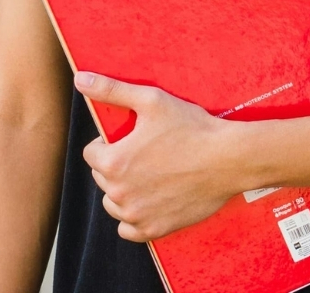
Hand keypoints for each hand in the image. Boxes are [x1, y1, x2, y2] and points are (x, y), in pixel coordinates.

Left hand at [75, 72, 242, 242]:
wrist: (229, 159)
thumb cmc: (191, 128)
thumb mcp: (150, 100)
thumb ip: (111, 90)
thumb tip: (80, 79)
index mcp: (113, 162)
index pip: (91, 154)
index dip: (107, 144)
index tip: (128, 140)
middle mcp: (119, 193)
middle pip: (102, 178)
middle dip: (116, 166)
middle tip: (143, 155)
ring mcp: (137, 215)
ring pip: (113, 204)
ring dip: (122, 192)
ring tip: (146, 176)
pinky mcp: (156, 229)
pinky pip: (129, 230)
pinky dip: (133, 219)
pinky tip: (147, 203)